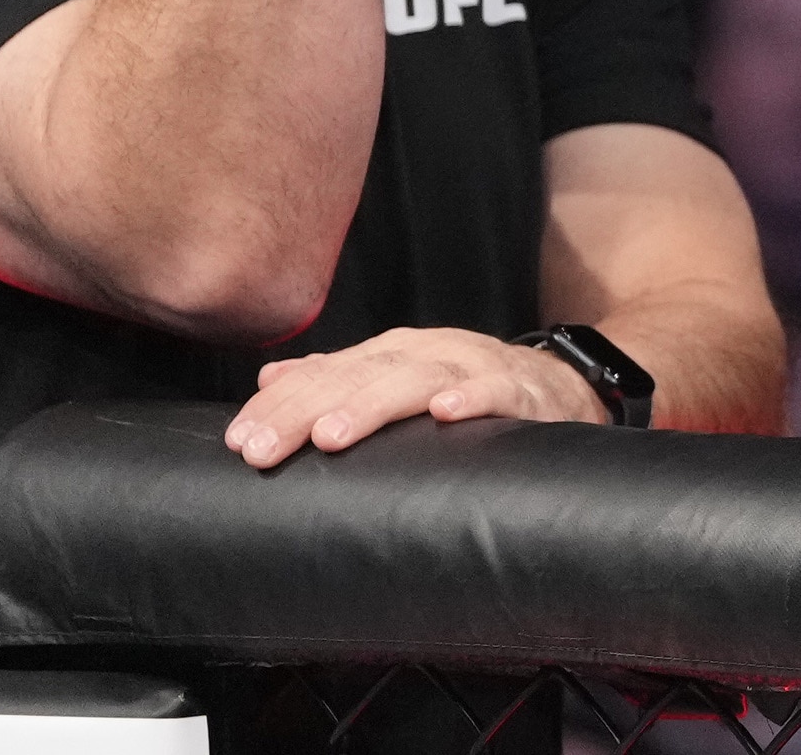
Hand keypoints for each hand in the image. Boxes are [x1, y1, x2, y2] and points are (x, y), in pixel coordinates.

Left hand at [224, 326, 605, 466]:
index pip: (325, 373)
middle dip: (305, 410)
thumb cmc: (468, 391)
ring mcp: (474, 367)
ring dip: (373, 404)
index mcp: (393, 352)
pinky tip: (445, 414)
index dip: (279, 406)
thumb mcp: (398, 378)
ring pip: (417, 379)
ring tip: (332, 435)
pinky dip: (472, 398)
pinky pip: (497, 390)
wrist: (563, 386)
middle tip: (263, 449)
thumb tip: (270, 377)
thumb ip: (339, 378)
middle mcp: (428, 351)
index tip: (237, 442)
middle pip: (358, 374)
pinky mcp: (522, 390)